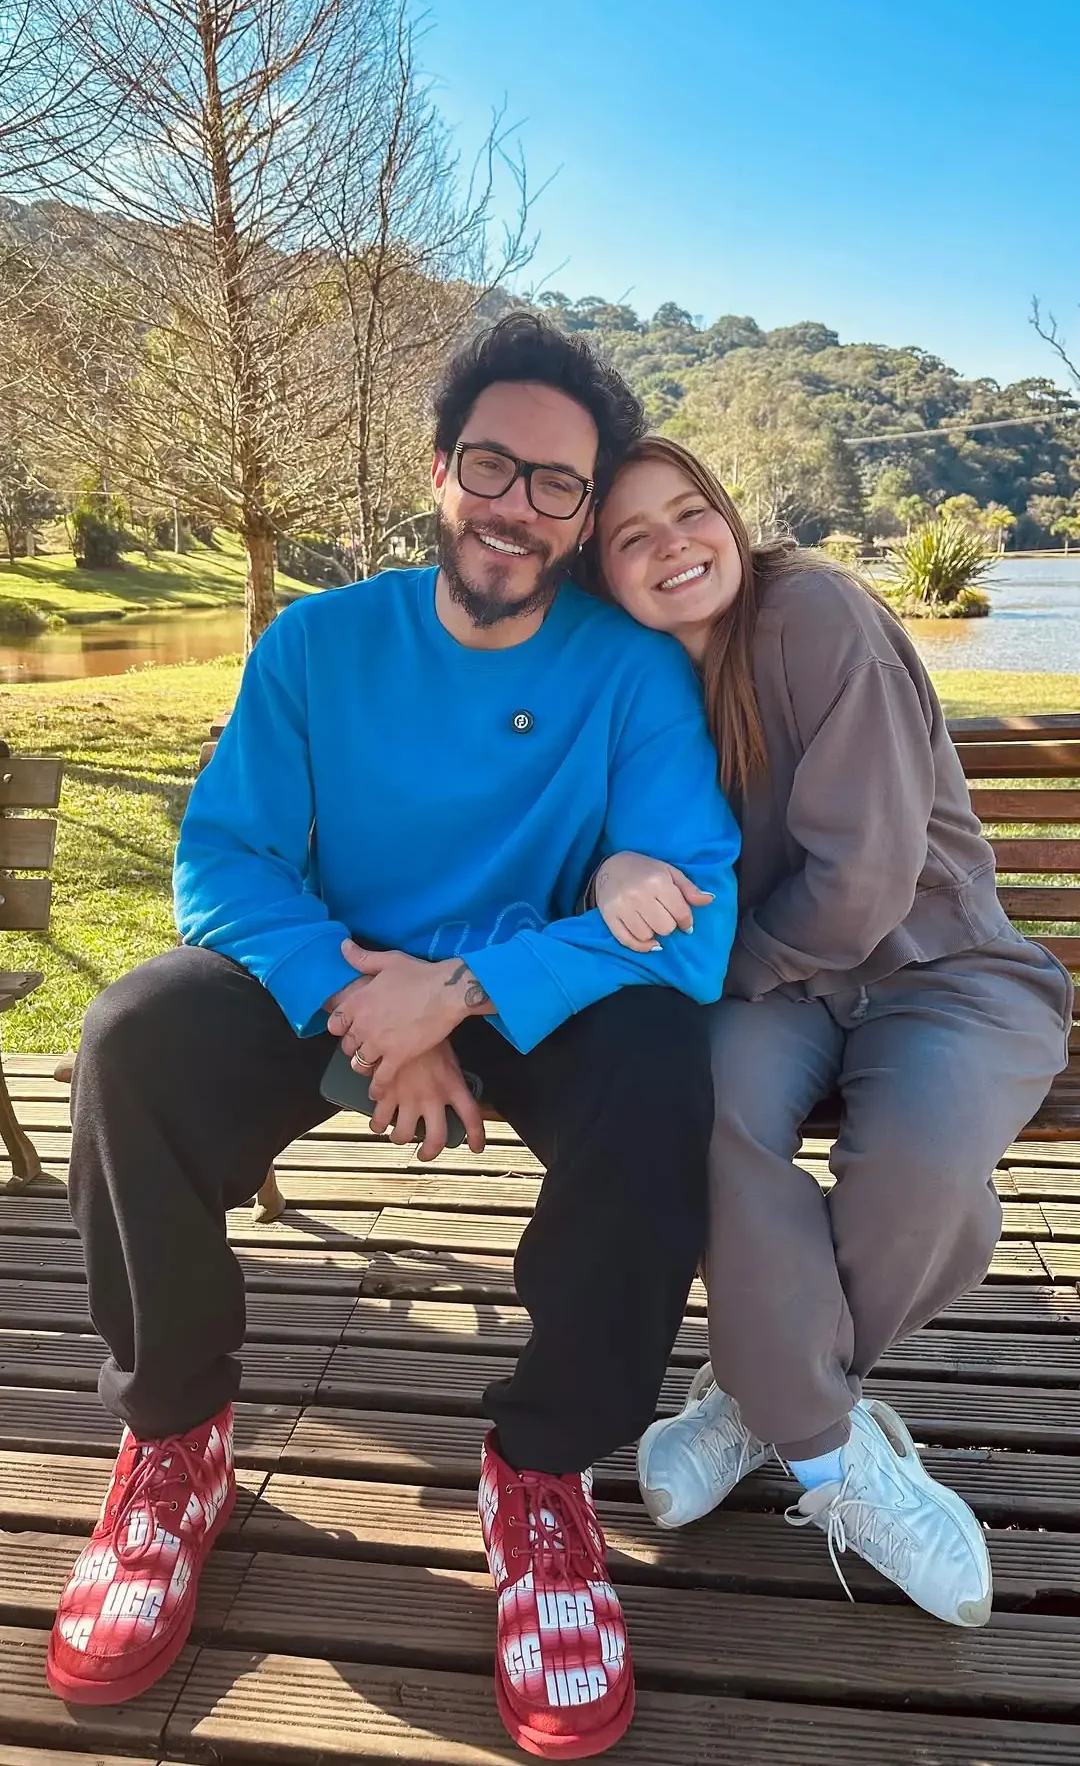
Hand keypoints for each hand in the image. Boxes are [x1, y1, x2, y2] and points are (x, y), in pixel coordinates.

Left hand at [324, 940, 491, 1084]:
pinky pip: (380, 1079)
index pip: (334, 1022)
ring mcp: (379, 1043)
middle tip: (365, 1046)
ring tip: (371, 1065)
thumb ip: (362, 958)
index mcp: (358, 1001)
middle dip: (354, 1046)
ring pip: (360, 1063)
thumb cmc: (420, 974)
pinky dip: (377, 1087)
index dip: (341, 1027)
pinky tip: (377, 1091)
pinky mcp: (397, 1058)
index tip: (349, 1028)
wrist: (447, 992)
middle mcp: (363, 1025)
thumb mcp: (389, 961)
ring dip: (364, 1065)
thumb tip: (343, 946)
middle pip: (347, 1045)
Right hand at [367, 1041, 485, 1161]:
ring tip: (396, 1134)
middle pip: (437, 1138)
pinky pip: (379, 1118)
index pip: (472, 1117)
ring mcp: (408, 1097)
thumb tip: (450, 1083)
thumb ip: (449, 1073)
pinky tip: (377, 1119)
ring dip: (399, 1137)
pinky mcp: (386, 1093)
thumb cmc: (427, 1029)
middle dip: (430, 1152)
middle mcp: (432, 1097)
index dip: (475, 1137)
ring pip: (403, 1134)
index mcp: (453, 1085)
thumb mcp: (447, 1052)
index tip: (475, 1148)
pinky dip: (377, 1122)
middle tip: (425, 1154)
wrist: (402, 1017)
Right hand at [594, 852, 713, 952]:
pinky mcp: (608, 917)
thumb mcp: (670, 872)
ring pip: (647, 936)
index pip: (680, 913)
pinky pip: (627, 941)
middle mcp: (638, 895)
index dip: (686, 921)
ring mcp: (621, 907)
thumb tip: (710, 900)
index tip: (684, 922)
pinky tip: (648, 941)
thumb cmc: (645, 870)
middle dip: (669, 925)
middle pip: (665, 927)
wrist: (611, 866)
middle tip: (664, 917)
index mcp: (657, 881)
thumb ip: (689, 889)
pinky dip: (640, 946)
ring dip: (653, 933)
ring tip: (651, 921)